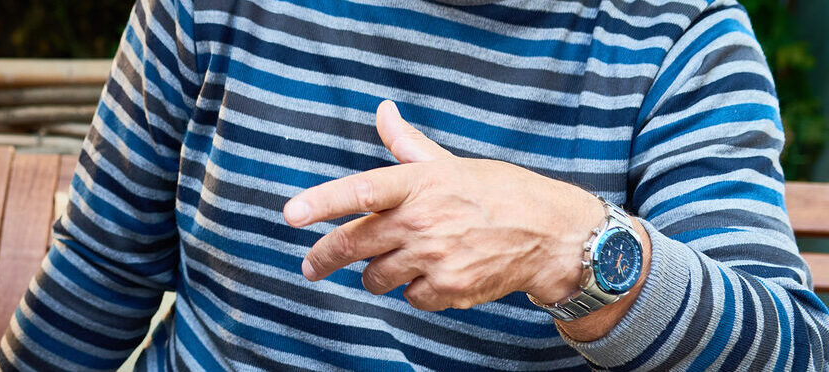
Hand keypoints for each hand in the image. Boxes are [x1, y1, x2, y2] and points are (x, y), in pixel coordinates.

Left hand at [282, 100, 607, 311]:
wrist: (551, 235)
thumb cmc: (497, 193)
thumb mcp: (450, 162)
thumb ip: (407, 144)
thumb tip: (383, 111)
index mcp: (420, 183)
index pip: (361, 191)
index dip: (322, 202)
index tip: (291, 214)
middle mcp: (423, 220)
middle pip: (354, 244)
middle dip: (323, 258)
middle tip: (310, 265)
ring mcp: (435, 257)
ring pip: (376, 277)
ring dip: (377, 274)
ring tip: (396, 262)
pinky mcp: (449, 289)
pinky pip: (410, 297)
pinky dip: (415, 290)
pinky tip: (435, 274)